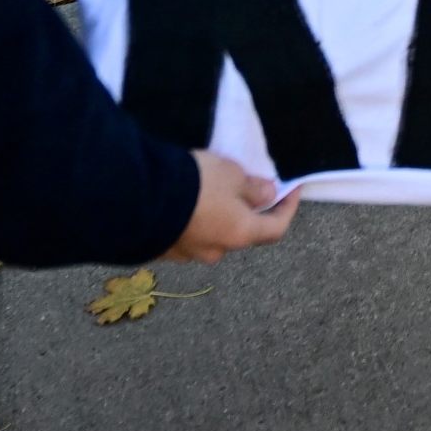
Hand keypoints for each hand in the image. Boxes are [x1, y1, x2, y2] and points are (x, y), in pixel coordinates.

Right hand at [165, 148, 300, 260]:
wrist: (139, 198)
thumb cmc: (197, 184)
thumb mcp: (232, 175)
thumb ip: (254, 188)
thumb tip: (268, 196)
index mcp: (240, 235)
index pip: (276, 228)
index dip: (288, 208)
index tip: (291, 189)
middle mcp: (217, 251)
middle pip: (241, 232)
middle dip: (245, 211)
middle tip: (243, 187)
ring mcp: (188, 255)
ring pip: (211, 234)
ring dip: (215, 218)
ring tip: (206, 193)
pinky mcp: (163, 251)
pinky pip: (185, 235)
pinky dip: (191, 222)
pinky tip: (181, 203)